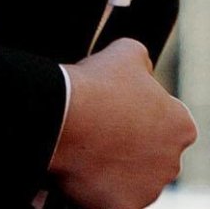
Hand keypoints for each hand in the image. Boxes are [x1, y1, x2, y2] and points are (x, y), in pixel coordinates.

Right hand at [49, 38, 196, 208]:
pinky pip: (111, 197)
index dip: (139, 110)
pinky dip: (97, 186)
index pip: (167, 120)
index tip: (115, 104)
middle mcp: (173, 162)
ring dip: (114, 164)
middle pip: (150, 152)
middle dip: (129, 142)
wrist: (63, 120)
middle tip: (98, 124)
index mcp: (181, 126)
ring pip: (132, 177)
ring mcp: (149, 189)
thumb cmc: (96, 86)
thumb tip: (142, 67)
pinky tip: (80, 165)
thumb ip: (142, 60)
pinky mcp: (124, 207)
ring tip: (84, 143)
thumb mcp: (126, 51)